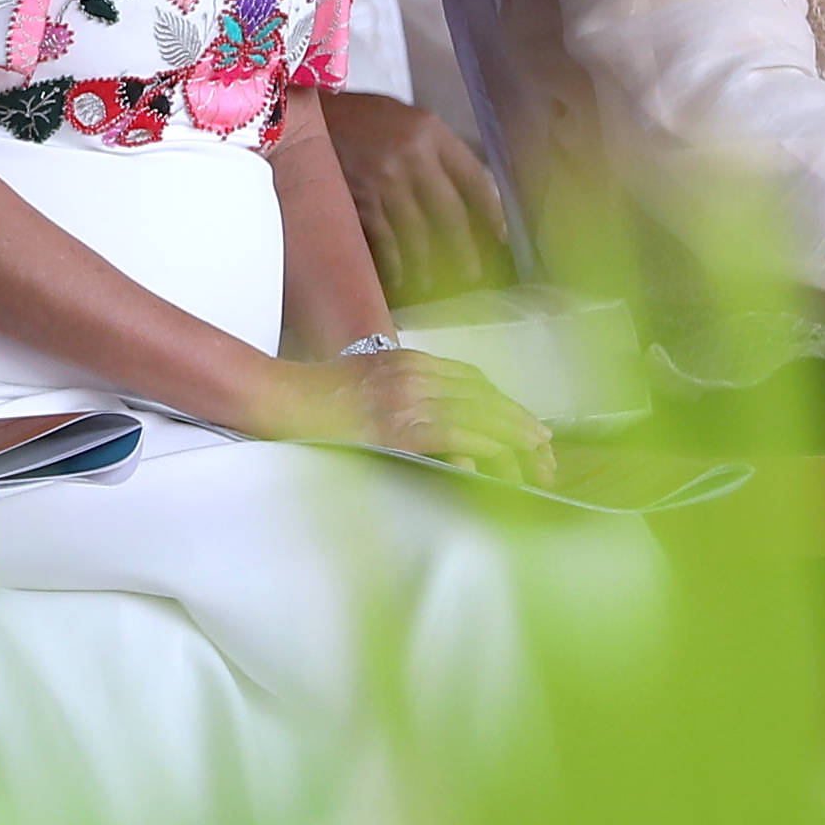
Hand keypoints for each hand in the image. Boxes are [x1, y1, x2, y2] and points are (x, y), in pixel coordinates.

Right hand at [249, 347, 555, 486]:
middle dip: (522, 426)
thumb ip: (409, 395)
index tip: (530, 428)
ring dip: (513, 441)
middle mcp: (414, 373)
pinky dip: (480, 447)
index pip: (475, 381)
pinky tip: (496, 463)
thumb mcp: (371, 383)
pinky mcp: (395, 425)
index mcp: (410, 361)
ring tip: (536, 464)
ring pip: (478, 415)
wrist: (278, 398)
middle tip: (547, 453)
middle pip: (485, 396)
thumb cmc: (317, 398)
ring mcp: (405, 397)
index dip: (508, 406)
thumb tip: (448, 429)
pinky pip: (453, 434)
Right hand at [318, 92, 509, 301]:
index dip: (490, 212)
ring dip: (429, 264)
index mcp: (428, 130)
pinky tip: (400, 275)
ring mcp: (383, 179)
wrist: (298, 115)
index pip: (473, 177)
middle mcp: (410, 154)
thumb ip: (432, 147)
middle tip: (473, 270)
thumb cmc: (352, 117)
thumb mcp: (400, 116)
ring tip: (434, 281)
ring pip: (419, 234)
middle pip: (450, 212)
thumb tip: (462, 191)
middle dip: (465, 248)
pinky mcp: (358, 199)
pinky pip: (385, 241)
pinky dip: (395, 263)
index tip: (498, 233)